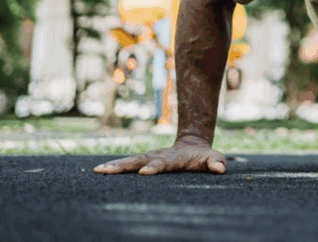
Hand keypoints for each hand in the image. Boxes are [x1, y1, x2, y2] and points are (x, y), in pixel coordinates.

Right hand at [93, 136, 227, 175]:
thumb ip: (216, 162)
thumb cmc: (203, 157)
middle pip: (138, 161)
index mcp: (173, 158)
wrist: (192, 145)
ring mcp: (148, 158)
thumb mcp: (213, 158)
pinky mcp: (142, 162)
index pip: (162, 164)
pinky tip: (98, 173)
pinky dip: (113, 168)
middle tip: (107, 170)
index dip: (155, 167)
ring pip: (129, 162)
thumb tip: (220, 169)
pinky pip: (126, 165)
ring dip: (114, 167)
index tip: (144, 172)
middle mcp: (157, 156)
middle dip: (123, 166)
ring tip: (97, 171)